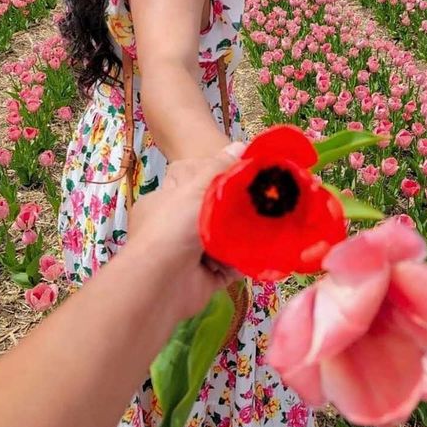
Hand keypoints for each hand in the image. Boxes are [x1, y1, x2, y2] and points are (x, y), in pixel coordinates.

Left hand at [127, 142, 245, 317]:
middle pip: (210, 215)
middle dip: (233, 213)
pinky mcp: (203, 279)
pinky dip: (241, 262)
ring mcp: (187, 256)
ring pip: (222, 242)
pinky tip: (258, 251)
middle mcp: (173, 230)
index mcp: (162, 204)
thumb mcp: (196, 188)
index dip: (215, 183)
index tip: (241, 178)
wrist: (163, 282)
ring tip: (263, 226)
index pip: (190, 188)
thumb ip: (219, 168)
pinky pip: (228, 266)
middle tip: (259, 203)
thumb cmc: (174, 227)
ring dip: (240, 238)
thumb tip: (241, 145)